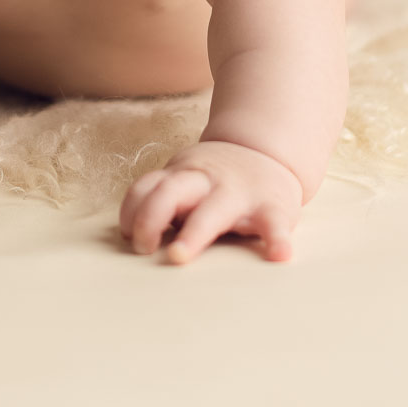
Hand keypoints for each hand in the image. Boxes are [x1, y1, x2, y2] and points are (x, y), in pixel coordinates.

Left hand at [119, 140, 302, 264]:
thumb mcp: (187, 178)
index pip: (149, 186)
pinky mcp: (272, 206)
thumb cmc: (215, 179)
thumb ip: (165, 199)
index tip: (128, 236)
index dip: (133, 210)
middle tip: (142, 249)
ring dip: (195, 232)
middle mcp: (207, 180)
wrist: (269, 151)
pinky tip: (279, 256)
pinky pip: (274, 222)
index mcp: (183, 175)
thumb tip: (131, 236)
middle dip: (152, 216)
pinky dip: (277, 238)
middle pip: (172, 191)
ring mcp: (239, 192)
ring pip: (214, 209)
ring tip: (178, 256)